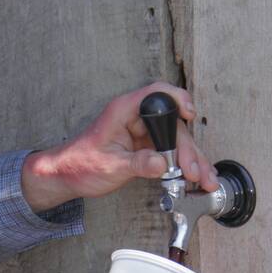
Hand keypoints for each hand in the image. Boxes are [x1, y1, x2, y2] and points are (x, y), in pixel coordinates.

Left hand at [20, 82, 218, 213]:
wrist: (67, 176)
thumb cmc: (80, 164)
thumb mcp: (110, 166)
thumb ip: (137, 164)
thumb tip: (162, 163)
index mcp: (124, 111)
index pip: (156, 94)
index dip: (176, 99)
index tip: (189, 114)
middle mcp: (137, 118)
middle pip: (173, 124)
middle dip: (188, 148)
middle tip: (194, 170)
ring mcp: (144, 132)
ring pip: (177, 139)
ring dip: (192, 159)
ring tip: (204, 178)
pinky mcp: (147, 146)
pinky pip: (171, 152)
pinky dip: (184, 164)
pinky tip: (196, 176)